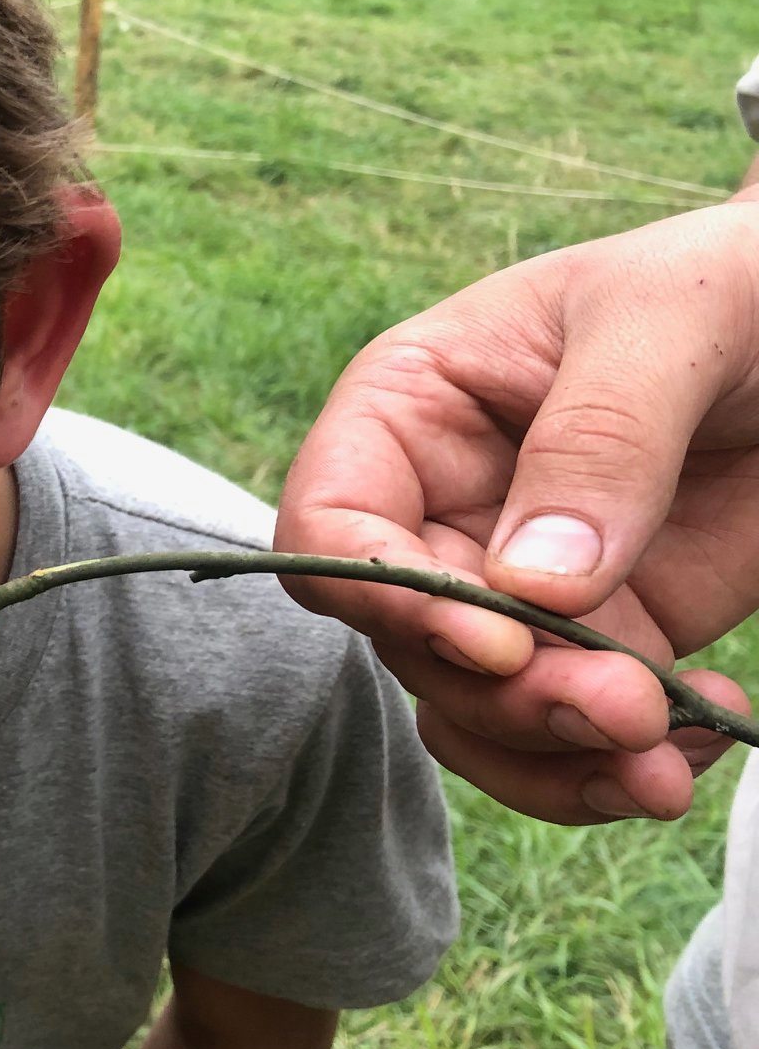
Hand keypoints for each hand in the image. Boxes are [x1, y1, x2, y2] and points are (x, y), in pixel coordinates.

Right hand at [275, 190, 758, 823]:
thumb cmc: (740, 279)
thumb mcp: (672, 318)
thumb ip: (600, 438)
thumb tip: (534, 588)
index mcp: (414, 407)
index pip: (331, 521)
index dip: (385, 592)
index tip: (498, 639)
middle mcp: (440, 506)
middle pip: (406, 638)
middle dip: (506, 693)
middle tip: (623, 709)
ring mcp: (516, 583)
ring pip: (470, 708)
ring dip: (552, 754)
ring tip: (660, 762)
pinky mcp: (601, 638)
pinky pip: (559, 733)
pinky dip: (610, 769)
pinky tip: (692, 744)